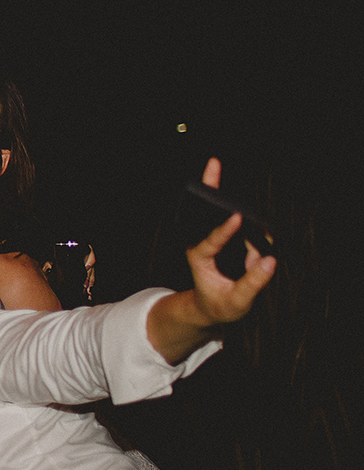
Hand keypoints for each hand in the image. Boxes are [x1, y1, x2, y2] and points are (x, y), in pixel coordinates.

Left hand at [187, 158, 276, 325]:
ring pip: (210, 211)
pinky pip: (223, 214)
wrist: (208, 306)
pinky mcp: (220, 235)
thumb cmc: (221, 305)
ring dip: (213, 186)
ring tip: (213, 163)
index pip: (211, 243)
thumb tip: (271, 260)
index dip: (224, 231)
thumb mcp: (237, 301)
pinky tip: (219, 173)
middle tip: (210, 167)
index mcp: (200, 261)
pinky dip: (223, 195)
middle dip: (206, 193)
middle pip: (203, 217)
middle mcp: (201, 243)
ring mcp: (209, 238)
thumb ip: (252, 283)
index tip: (237, 218)